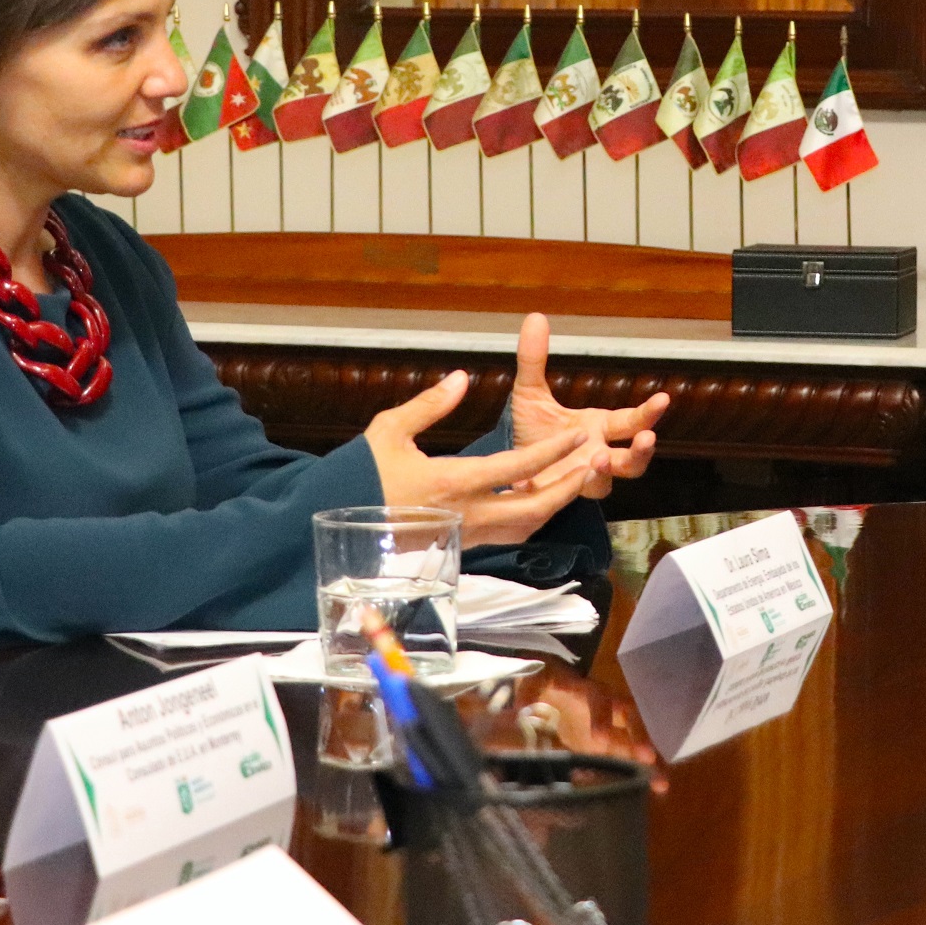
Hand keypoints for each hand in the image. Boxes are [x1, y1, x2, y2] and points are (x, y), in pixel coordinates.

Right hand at [364, 370, 605, 544]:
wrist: (333, 524)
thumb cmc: (360, 474)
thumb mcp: (388, 430)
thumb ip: (429, 405)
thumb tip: (462, 377)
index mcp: (451, 483)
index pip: (515, 469)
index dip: (551, 452)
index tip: (577, 436)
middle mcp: (464, 515)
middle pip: (533, 510)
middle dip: (568, 489)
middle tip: (591, 466)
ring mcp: (463, 536)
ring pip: (524, 529)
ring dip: (553, 507)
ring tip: (575, 482)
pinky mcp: (459, 546)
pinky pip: (505, 536)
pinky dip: (529, 520)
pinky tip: (539, 501)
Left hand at [508, 313, 667, 498]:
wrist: (507, 462)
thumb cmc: (530, 428)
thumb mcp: (530, 391)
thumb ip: (534, 358)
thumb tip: (534, 316)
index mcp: (598, 428)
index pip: (632, 421)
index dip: (649, 412)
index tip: (663, 398)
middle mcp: (597, 455)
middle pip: (634, 462)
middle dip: (643, 452)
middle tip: (646, 439)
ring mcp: (581, 479)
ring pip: (607, 485)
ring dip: (607, 474)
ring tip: (598, 461)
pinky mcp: (558, 497)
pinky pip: (568, 497)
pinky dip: (564, 489)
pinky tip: (548, 478)